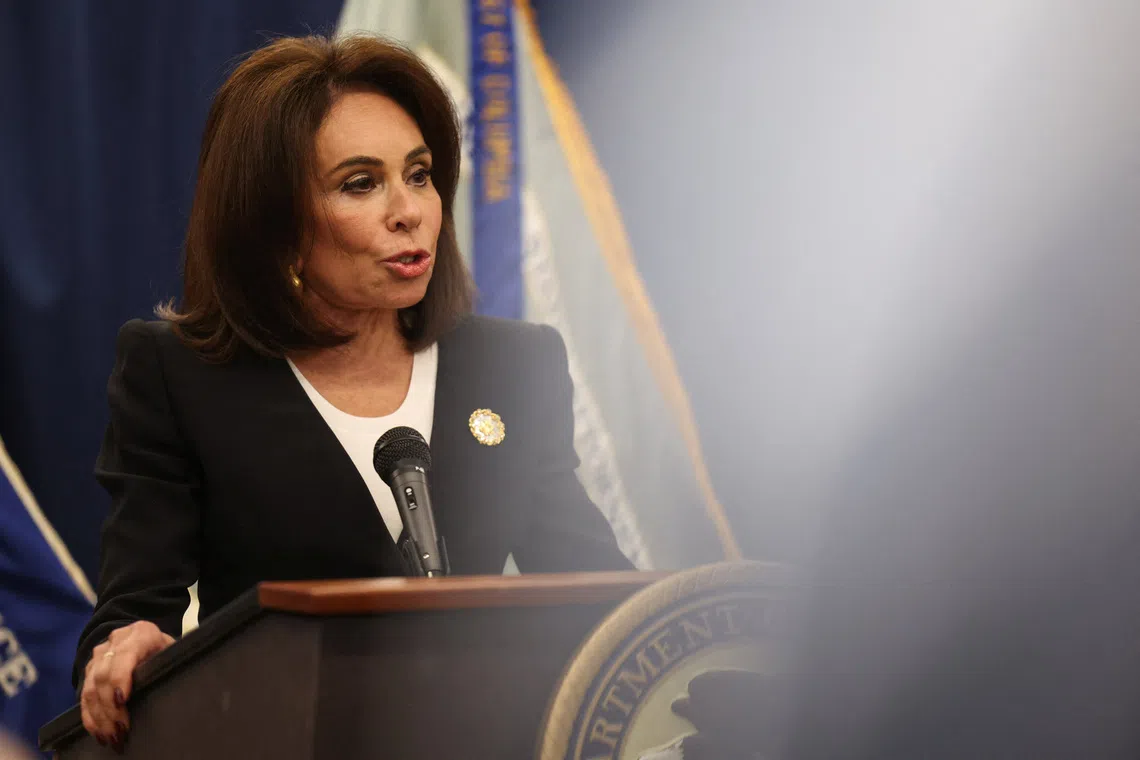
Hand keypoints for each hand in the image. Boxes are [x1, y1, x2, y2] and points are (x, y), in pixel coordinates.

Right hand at [80, 621, 174, 747]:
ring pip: (91, 687)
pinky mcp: (90, 668)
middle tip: (120, 730)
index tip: (122, 701)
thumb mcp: (172, 652)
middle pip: (103, 675)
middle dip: (110, 706)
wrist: (148, 638)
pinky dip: (90, 716)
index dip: (119, 678)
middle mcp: (116, 641)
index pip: (124, 655)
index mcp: (141, 633)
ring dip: (100, 715)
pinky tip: (98, 731)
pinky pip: (84, 695)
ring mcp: (100, 654)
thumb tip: (165, 688)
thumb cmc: (165, 649)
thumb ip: (165, 664)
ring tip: (111, 735)